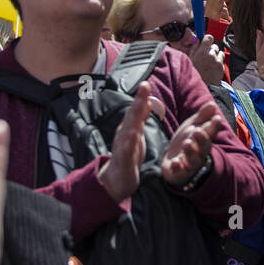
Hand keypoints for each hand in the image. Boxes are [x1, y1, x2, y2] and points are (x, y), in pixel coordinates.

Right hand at [97, 82, 155, 202]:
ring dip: (134, 118)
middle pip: (131, 116)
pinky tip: (134, 135)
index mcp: (129, 129)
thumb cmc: (128, 156)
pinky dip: (130, 143)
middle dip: (138, 101)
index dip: (141, 97)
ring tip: (141, 105)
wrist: (116, 181)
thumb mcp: (136, 134)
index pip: (136, 110)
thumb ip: (141, 118)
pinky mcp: (124, 162)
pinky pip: (127, 152)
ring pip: (129, 130)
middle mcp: (124, 135)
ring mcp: (123, 148)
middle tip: (144, 86)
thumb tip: (147, 100)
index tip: (146, 83)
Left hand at [161, 101, 222, 187]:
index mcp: (204, 140)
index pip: (210, 133)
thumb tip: (212, 104)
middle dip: (201, 140)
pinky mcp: (179, 172)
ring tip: (186, 143)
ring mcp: (190, 164)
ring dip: (190, 152)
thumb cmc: (188, 142)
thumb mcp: (193, 126)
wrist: (174, 161)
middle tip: (198, 131)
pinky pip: (180, 171)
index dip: (213, 126)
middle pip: (203, 147)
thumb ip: (202, 117)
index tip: (216, 118)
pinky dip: (178, 168)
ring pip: (192, 159)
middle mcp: (199, 153)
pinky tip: (175, 163)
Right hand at [183, 33, 224, 85]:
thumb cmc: (192, 74)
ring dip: (215, 56)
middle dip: (210, 50)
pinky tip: (212, 69)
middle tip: (205, 57)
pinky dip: (218, 63)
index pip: (209, 38)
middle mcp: (211, 55)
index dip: (207, 40)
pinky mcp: (221, 68)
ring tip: (209, 64)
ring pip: (219, 53)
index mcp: (201, 51)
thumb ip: (194, 48)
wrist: (200, 88)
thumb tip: (197, 39)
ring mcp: (217, 61)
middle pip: (214, 46)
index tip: (205, 43)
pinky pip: (221, 60)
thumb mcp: (189, 60)